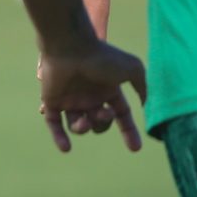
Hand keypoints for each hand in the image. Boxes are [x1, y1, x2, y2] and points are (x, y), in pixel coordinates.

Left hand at [39, 36, 144, 153]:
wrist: (71, 48)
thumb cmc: (102, 57)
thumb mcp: (133, 69)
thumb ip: (143, 86)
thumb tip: (144, 103)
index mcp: (107, 89)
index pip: (121, 114)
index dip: (129, 131)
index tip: (135, 148)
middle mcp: (89, 96)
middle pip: (99, 123)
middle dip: (102, 124)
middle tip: (102, 113)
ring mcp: (69, 99)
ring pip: (78, 126)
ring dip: (83, 129)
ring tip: (82, 122)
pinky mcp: (51, 100)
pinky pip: (54, 124)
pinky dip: (59, 137)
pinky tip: (66, 149)